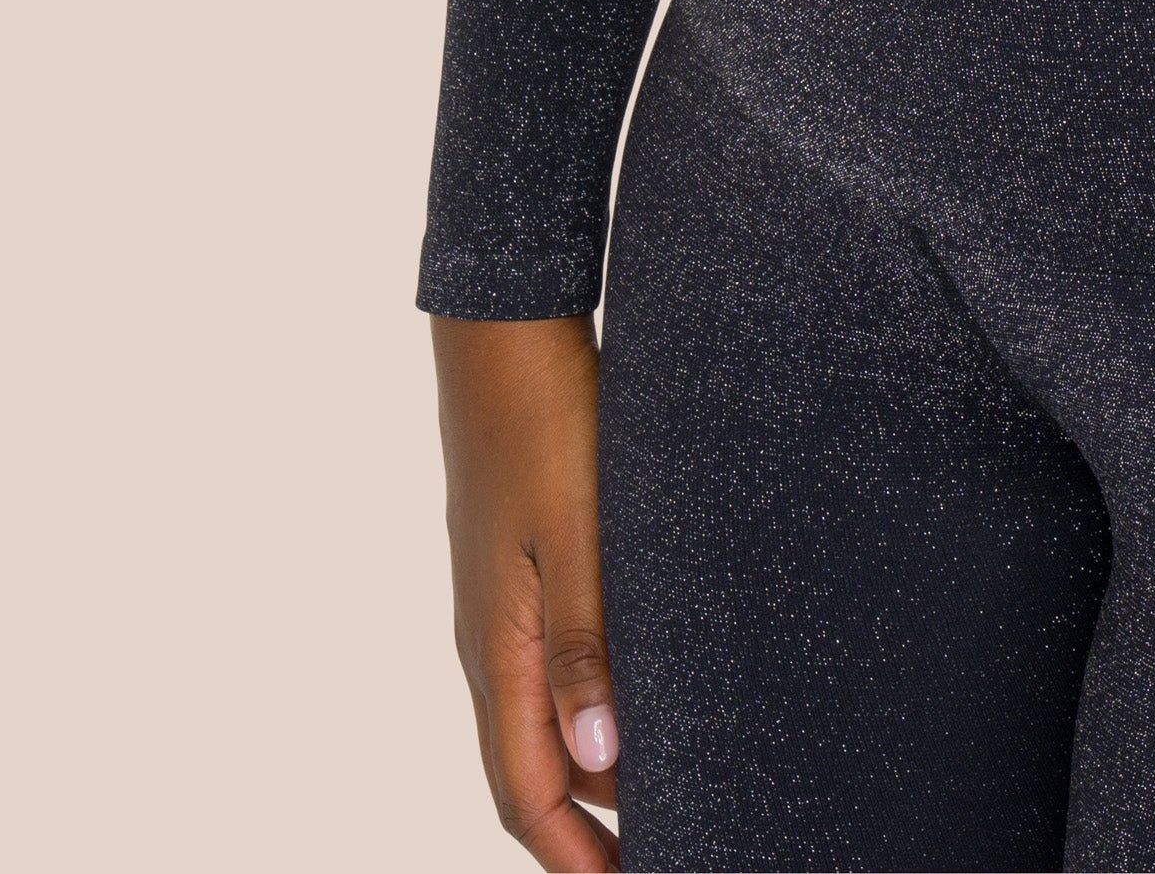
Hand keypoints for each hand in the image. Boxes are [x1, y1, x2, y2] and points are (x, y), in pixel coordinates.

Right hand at [433, 315, 620, 867]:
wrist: (505, 332)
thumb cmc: (546, 421)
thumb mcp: (580, 532)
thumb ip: (587, 645)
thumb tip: (601, 763)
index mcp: (499, 649)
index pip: (528, 794)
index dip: (576, 858)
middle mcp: (492, 643)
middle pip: (530, 773)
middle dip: (585, 833)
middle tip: (662, 852)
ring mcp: (501, 607)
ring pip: (541, 721)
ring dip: (591, 772)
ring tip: (660, 797)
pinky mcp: (521, 569)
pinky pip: (549, 669)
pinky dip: (589, 707)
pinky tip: (640, 698)